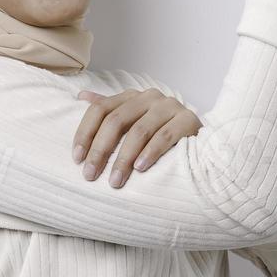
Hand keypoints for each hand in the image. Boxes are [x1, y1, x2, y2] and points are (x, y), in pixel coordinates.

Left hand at [72, 88, 202, 188]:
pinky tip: (140, 168)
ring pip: (139, 131)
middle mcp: (149, 97)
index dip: (85, 133)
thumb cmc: (160, 134)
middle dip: (100, 150)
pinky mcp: (188, 119)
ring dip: (124, 158)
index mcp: (131, 97)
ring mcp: (170, 106)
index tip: (76, 158)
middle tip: (90, 175)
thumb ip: (109, 110)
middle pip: (116, 120)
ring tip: (116, 180)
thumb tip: (80, 96)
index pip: (100, 109)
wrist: (200, 141)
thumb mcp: (133, 121)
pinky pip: (165, 136)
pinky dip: (151, 153)